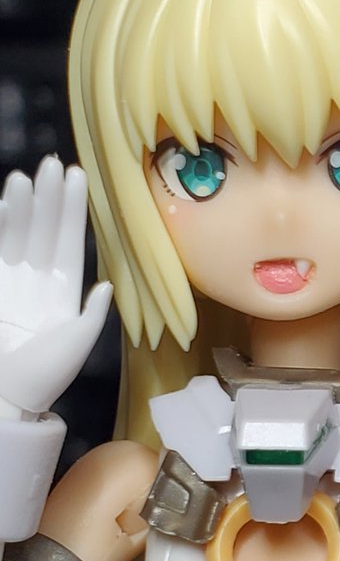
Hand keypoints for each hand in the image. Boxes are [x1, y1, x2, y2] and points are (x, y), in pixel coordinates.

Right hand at [0, 159, 111, 416]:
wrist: (4, 396)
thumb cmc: (44, 376)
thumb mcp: (77, 344)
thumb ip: (92, 314)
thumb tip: (107, 284)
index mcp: (63, 289)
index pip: (69, 240)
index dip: (73, 210)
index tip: (79, 178)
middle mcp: (37, 279)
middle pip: (44, 229)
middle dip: (49, 198)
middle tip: (54, 164)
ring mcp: (9, 280)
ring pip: (18, 233)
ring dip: (23, 205)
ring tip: (29, 175)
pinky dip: (0, 224)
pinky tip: (5, 200)